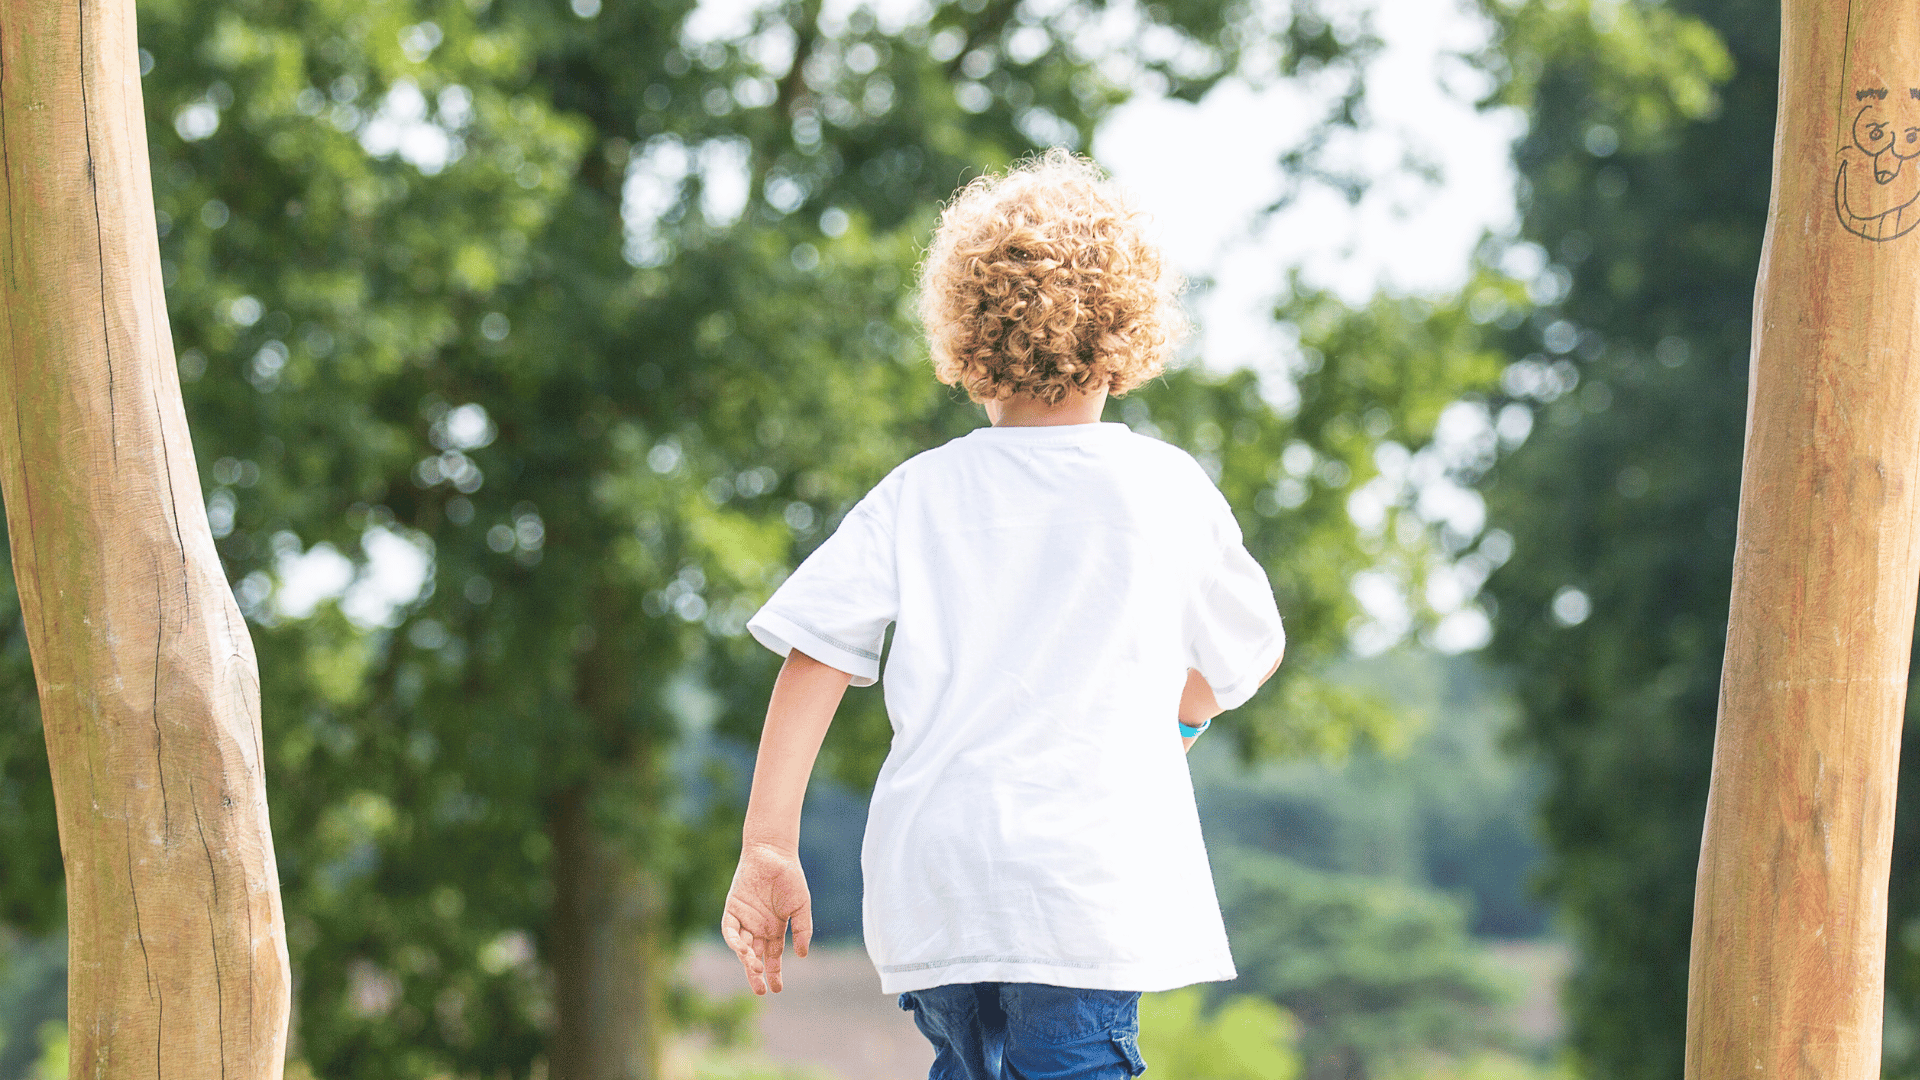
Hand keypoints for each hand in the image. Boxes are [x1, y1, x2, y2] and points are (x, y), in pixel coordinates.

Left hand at [721, 842, 812, 994]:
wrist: (774, 853)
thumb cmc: (790, 878)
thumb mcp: (801, 907)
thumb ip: (802, 930)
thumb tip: (802, 955)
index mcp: (775, 929)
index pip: (773, 957)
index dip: (774, 974)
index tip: (777, 989)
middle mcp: (758, 928)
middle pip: (755, 957)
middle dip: (756, 974)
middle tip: (761, 990)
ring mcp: (745, 919)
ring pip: (743, 947)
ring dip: (747, 960)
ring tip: (755, 968)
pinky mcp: (733, 909)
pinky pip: (730, 930)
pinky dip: (735, 941)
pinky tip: (742, 950)